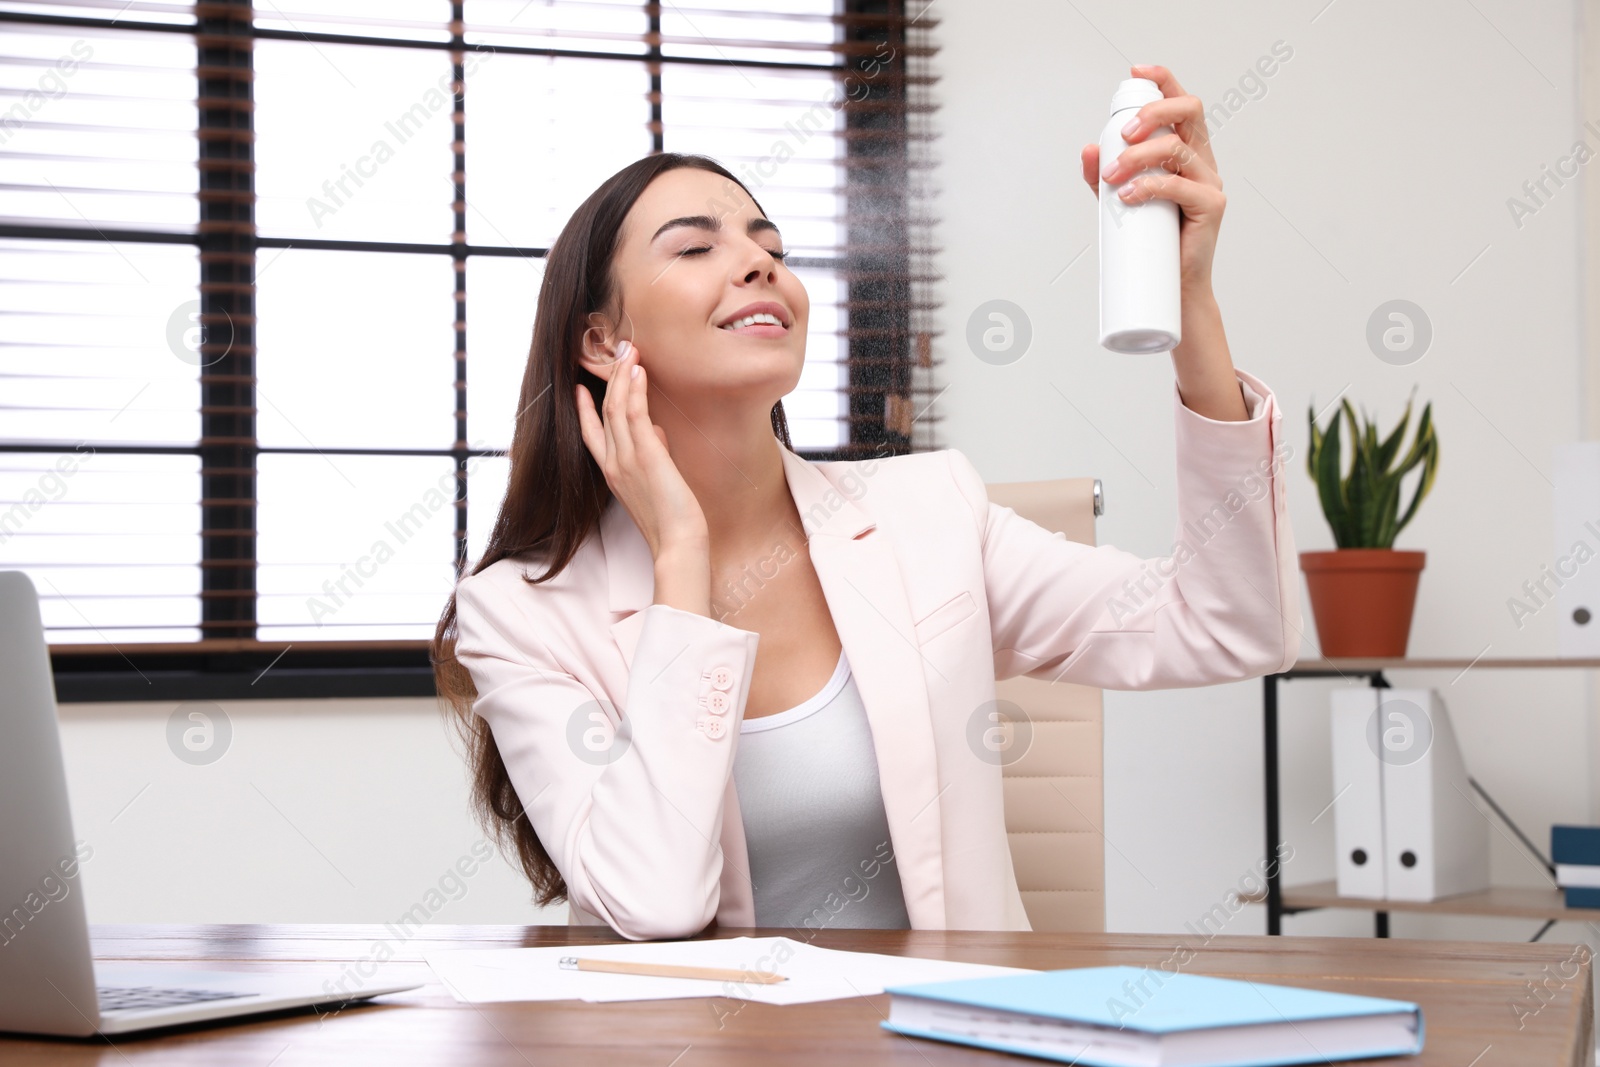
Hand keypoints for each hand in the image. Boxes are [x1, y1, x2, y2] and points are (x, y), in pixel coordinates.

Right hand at [574, 339, 708, 559]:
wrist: (678, 544)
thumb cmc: (672, 519)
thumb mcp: (656, 482)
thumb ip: (652, 453)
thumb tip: (655, 430)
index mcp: (613, 473)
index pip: (591, 434)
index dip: (584, 408)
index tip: (581, 388)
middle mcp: (613, 464)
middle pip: (604, 412)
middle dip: (610, 378)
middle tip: (619, 351)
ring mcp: (626, 460)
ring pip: (616, 408)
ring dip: (623, 376)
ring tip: (630, 351)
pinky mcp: (646, 457)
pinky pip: (635, 415)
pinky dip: (635, 391)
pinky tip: (639, 372)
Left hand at [1080, 63, 1224, 291]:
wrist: (1172, 286)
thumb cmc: (1150, 240)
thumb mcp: (1120, 200)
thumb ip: (1103, 175)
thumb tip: (1088, 150)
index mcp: (1186, 151)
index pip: (1181, 104)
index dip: (1163, 80)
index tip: (1137, 70)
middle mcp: (1202, 161)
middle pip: (1188, 112)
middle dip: (1153, 112)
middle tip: (1123, 134)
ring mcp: (1210, 182)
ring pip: (1177, 148)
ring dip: (1138, 157)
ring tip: (1112, 178)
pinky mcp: (1211, 206)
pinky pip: (1181, 186)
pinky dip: (1150, 186)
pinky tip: (1128, 195)